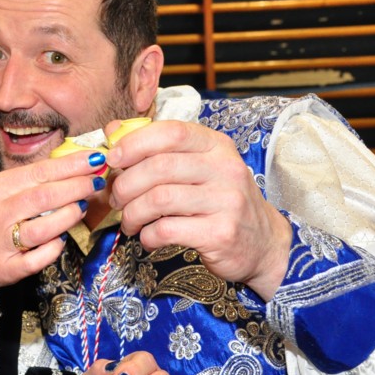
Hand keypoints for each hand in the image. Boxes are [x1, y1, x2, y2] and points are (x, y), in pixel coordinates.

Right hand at [0, 150, 106, 295]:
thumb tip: (71, 166)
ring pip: (43, 229)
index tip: (94, 159)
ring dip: (69, 216)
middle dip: (76, 187)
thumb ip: (28, 181)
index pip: (37, 172)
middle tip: (96, 181)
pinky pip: (38, 258)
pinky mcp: (6, 269)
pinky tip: (62, 238)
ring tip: (83, 207)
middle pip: (43, 197)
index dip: (70, 166)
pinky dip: (55, 247)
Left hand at [105, 120, 292, 300]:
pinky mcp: (221, 233)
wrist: (262, 243)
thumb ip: (157, 148)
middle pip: (159, 167)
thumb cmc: (218, 200)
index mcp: (216, 145)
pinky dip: (147, 235)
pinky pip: (167, 229)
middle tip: (116, 199)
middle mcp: (225, 168)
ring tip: (129, 221)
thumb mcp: (197, 166)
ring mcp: (226, 201)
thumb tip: (112, 131)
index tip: (113, 159)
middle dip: (126, 184)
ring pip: (159, 199)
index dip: (135, 143)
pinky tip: (147, 237)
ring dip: (132, 212)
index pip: (172, 132)